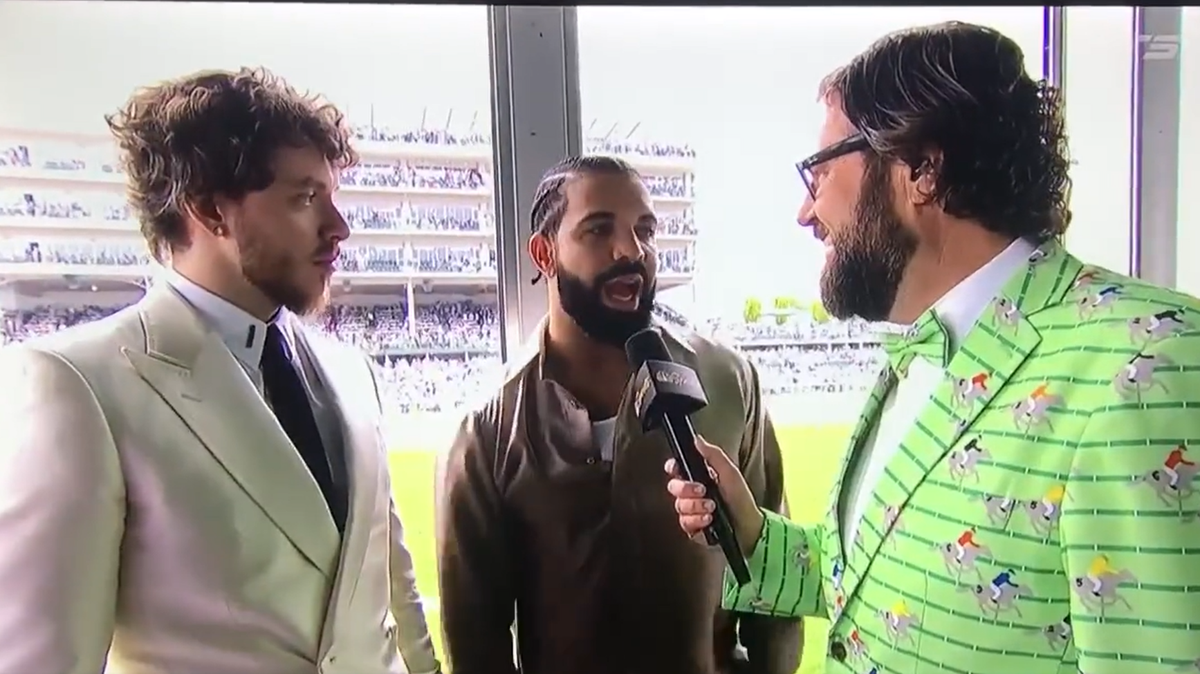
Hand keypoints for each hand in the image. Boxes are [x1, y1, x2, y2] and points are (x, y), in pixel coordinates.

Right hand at [664, 435, 763, 556]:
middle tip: (703, 491)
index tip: (676, 468)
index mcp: (698, 476)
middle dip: (687, 489)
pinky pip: (685, 522)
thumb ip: (713, 455)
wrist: (747, 525)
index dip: (673, 467)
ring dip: (696, 506)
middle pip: (673, 487)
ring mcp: (690, 510)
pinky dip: (697, 521)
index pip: (677, 468)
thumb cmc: (740, 497)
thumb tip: (697, 439)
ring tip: (712, 507)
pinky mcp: (692, 526)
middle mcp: (691, 493)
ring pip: (679, 506)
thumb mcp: (729, 472)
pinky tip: (709, 519)